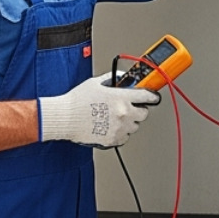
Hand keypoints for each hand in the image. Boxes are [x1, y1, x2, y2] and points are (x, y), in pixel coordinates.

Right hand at [38, 72, 159, 147]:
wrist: (64, 118)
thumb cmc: (77, 101)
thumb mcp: (96, 83)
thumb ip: (112, 79)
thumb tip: (122, 78)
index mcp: (121, 98)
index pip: (147, 96)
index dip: (153, 96)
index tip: (154, 97)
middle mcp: (123, 113)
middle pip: (144, 113)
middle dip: (138, 110)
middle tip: (128, 108)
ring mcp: (119, 128)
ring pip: (134, 126)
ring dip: (129, 122)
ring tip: (114, 119)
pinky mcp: (113, 139)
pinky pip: (124, 137)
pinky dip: (120, 133)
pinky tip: (110, 127)